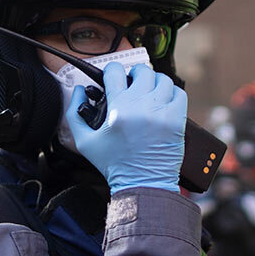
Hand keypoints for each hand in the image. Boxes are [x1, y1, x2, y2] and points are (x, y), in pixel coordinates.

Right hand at [65, 62, 185, 191]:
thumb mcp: (84, 141)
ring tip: (148, 93)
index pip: (115, 71)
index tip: (112, 77)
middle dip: (135, 74)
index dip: (111, 71)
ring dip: (154, 82)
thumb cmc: (113, 165)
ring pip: (163, 79)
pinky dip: (172, 93)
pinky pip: (179, 93)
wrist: (142, 184)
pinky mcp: (177, 120)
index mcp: (118, 108)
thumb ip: (75, 112)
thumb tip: (79, 90)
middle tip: (132, 84)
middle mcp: (141, 106)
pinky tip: (163, 101)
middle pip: (142, 71)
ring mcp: (162, 112)